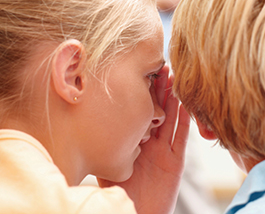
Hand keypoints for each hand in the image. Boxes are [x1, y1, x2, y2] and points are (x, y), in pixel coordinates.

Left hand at [97, 65, 189, 213]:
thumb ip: (103, 147)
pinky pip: (180, 138)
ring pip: (170, 119)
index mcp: (135, 141)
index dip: (142, 93)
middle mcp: (151, 142)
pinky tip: (182, 104)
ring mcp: (164, 151)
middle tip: (161, 66)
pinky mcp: (175, 162)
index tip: (140, 71)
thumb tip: (82, 127)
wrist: (140, 212)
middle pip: (157, 110)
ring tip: (173, 77)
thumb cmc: (121, 194)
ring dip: (172, 99)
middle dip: (159, 89)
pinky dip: (183, 121)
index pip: (139, 111)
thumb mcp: (108, 166)